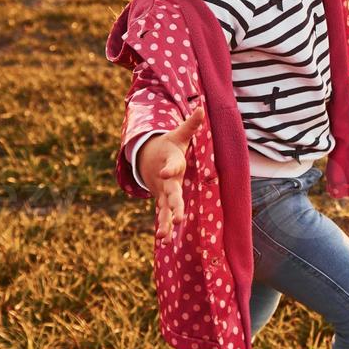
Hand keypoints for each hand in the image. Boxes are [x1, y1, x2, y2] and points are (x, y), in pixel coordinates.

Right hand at [137, 104, 205, 242]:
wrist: (147, 157)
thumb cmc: (168, 146)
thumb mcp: (179, 135)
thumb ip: (191, 125)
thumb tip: (201, 107)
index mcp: (171, 162)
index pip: (172, 165)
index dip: (170, 168)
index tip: (167, 172)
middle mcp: (165, 180)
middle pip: (170, 193)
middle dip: (174, 204)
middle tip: (178, 217)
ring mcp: (162, 191)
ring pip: (163, 208)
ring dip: (165, 222)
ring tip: (165, 236)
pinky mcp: (161, 200)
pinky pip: (162, 215)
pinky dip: (164, 226)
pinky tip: (165, 241)